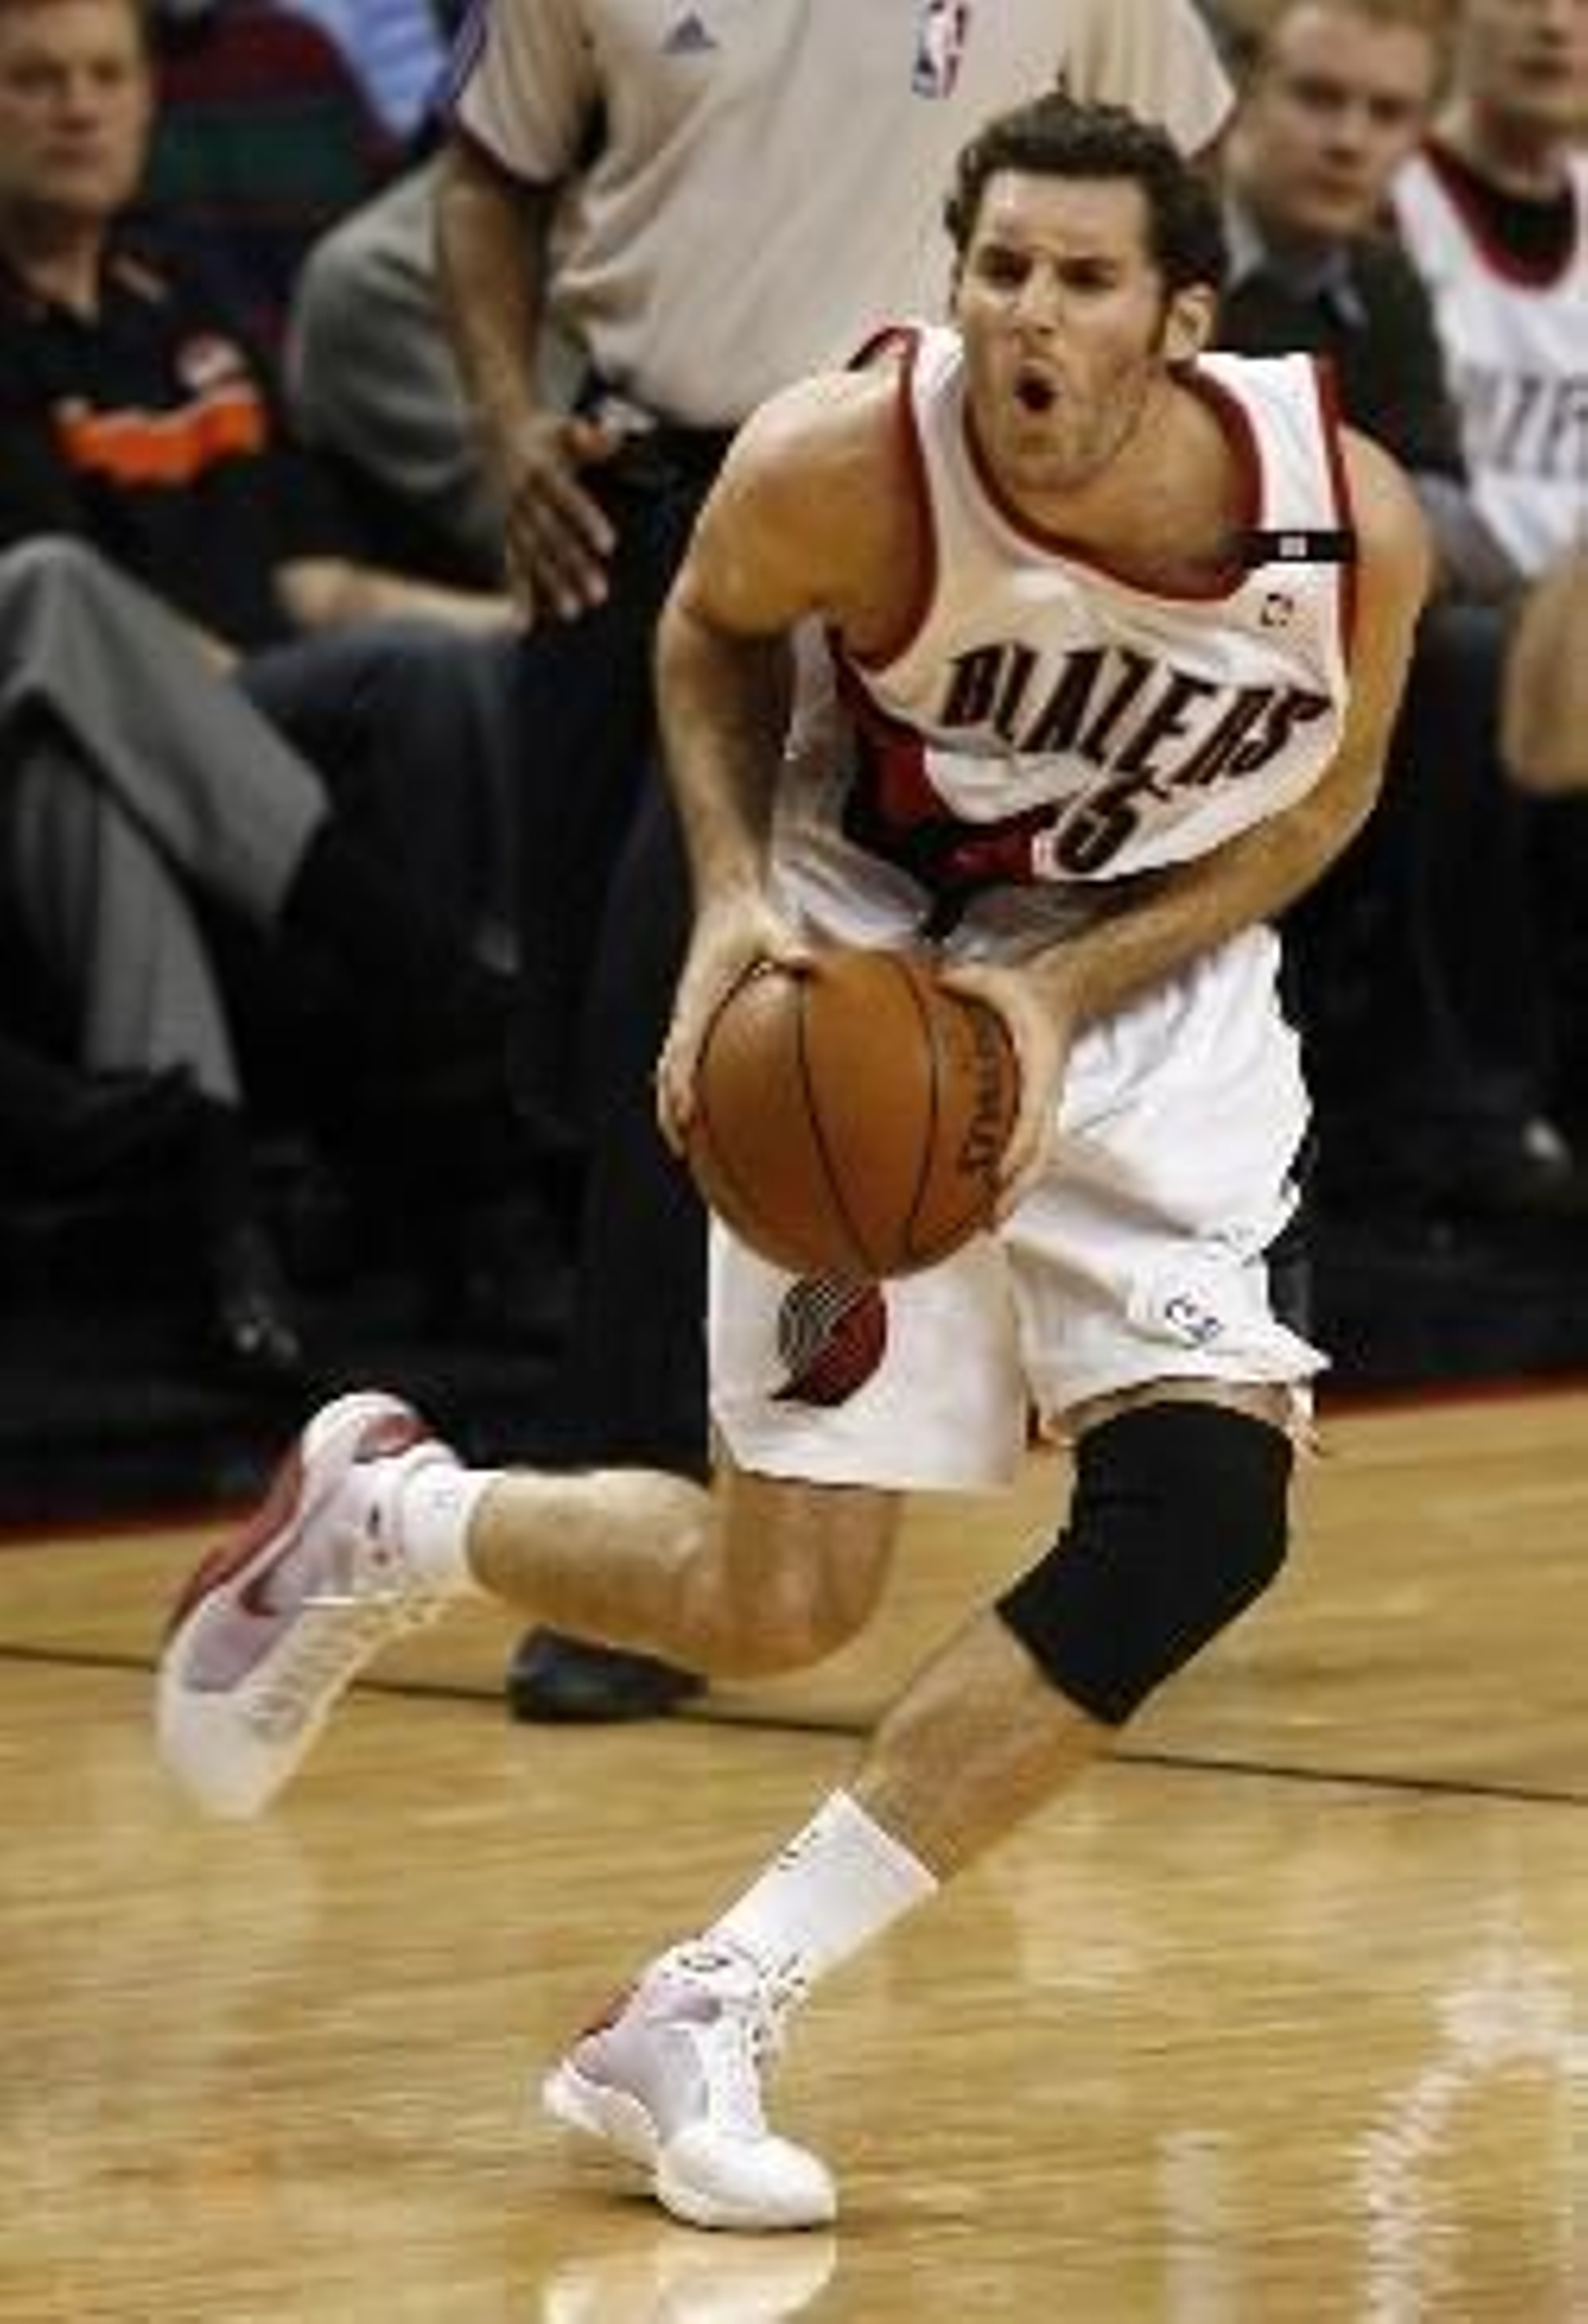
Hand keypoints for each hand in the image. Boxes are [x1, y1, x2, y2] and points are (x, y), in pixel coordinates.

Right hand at [493, 411, 623, 620]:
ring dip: (549, 585)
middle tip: (598, 594)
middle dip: (573, 565)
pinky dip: (519, 595)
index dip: (587, 520)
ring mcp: (511, 517)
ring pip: (532, 555)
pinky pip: (512, 566)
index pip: (567, 498)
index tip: (610, 546)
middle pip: (550, 534)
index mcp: (540, 469)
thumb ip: (590, 436)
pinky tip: (523, 626)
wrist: (494, 429)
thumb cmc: (544, 431)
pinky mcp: (506, 531)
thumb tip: (612, 436)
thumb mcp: (564, 427)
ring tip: (572, 613)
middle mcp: (522, 497)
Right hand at [656, 896, 810, 1153]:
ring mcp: (690, 1020)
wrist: (725, 902)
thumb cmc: (749, 919)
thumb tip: (813, 963)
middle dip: (670, 1112)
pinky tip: (719, 1115)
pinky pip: (690, 1062)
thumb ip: (789, 950)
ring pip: (672, 1073)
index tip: (685, 1117)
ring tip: (690, 1146)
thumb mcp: (772, 930)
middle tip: (682, 1149)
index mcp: (697, 1000)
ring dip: (675, 1108)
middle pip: (666, 1074)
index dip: (681, 1086)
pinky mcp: (699, 1019)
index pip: (681, 1051)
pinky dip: (694, 1090)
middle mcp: (687, 1015)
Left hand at [935, 957, 1076, 1217]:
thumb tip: (938, 980)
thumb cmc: (1027, 996)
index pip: (1034, 1115)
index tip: (999, 1171)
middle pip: (1039, 1157)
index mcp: (1040, 1070)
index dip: (1018, 1147)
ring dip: (1012, 1197)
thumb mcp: (1000, 979)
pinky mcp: (1030, 1120)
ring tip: (983, 1228)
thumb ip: (971, 980)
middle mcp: (1045, 1099)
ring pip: (1033, 1165)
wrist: (1057, 1001)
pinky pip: (1020, 1156)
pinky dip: (1003, 1183)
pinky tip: (975, 1206)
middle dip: (1017, 1191)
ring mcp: (1041, 1113)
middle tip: (991, 1221)